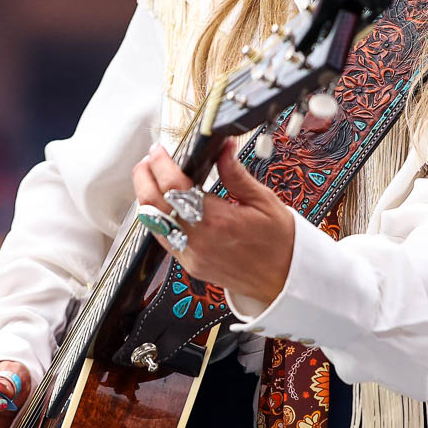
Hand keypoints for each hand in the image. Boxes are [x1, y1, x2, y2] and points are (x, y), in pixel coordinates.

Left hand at [132, 138, 294, 312]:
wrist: (284, 280)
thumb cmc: (279, 243)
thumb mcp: (264, 201)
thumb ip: (236, 174)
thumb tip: (223, 147)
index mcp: (218, 220)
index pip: (174, 186)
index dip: (161, 164)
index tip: (159, 150)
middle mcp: (198, 240)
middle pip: (153, 204)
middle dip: (144, 178)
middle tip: (148, 161)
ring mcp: (191, 255)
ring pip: (152, 223)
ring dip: (147, 198)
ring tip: (153, 178)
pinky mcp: (189, 265)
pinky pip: (163, 238)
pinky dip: (157, 218)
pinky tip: (164, 204)